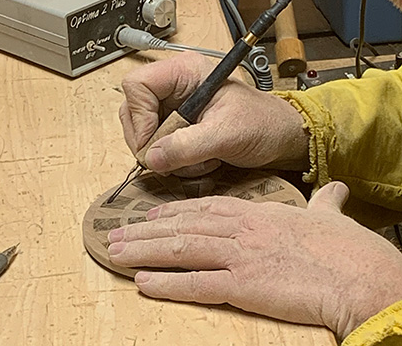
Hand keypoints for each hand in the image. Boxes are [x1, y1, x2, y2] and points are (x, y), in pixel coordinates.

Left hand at [107, 182, 401, 339]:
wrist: (359, 274)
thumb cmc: (346, 248)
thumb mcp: (329, 217)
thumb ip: (324, 202)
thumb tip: (333, 189)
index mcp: (255, 213)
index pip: (202, 207)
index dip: (171, 213)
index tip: (149, 217)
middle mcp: (240, 229)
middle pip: (182, 227)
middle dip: (144, 232)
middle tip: (116, 235)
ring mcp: (239, 256)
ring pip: (180, 250)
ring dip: (144, 252)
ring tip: (116, 254)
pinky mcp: (243, 284)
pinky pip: (196, 283)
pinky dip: (167, 283)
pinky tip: (144, 282)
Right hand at [119, 52, 309, 176]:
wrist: (279, 138)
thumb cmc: (263, 123)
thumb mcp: (227, 133)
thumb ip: (188, 145)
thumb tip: (152, 158)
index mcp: (185, 72)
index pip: (137, 85)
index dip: (139, 116)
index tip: (153, 143)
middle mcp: (174, 86)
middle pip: (133, 110)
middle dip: (149, 140)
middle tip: (170, 159)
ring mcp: (173, 106)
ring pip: (141, 131)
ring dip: (163, 153)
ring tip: (194, 158)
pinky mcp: (176, 125)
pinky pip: (155, 145)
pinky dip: (171, 159)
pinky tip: (196, 160)